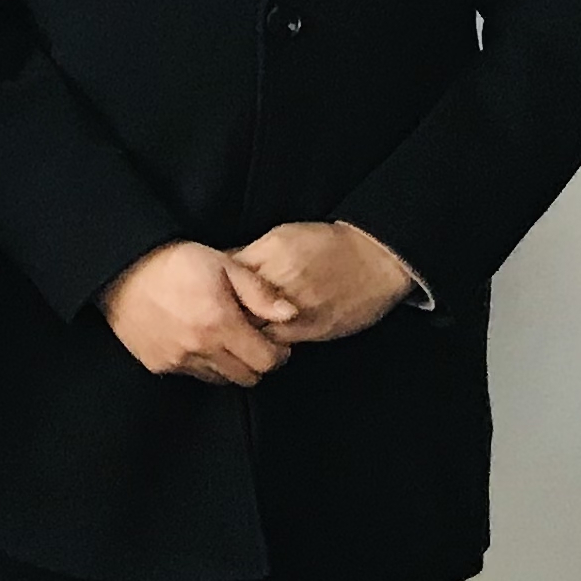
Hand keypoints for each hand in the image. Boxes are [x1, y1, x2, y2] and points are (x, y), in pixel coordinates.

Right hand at [101, 241, 290, 387]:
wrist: (120, 270)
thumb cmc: (173, 262)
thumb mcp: (224, 264)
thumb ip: (260, 292)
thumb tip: (290, 314)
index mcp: (220, 323)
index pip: (267, 361)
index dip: (278, 353)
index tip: (274, 341)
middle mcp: (200, 348)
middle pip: (247, 377)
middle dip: (256, 361)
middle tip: (251, 340)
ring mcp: (177, 360)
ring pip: (221, 379)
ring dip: (228, 364)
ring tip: (221, 338)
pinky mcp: (159, 364)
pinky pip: (192, 374)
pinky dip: (201, 363)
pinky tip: (195, 339)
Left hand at [224, 222, 417, 345]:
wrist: (376, 260)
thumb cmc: (328, 245)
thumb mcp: (282, 237)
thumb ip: (250, 254)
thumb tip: (220, 266)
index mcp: (270, 255)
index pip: (226, 277)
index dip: (212, 288)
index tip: (205, 294)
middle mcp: (281, 283)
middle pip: (236, 306)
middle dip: (222, 313)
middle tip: (213, 319)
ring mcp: (298, 310)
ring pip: (256, 330)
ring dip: (243, 333)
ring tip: (234, 332)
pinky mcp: (314, 330)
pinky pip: (280, 344)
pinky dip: (267, 342)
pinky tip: (261, 339)